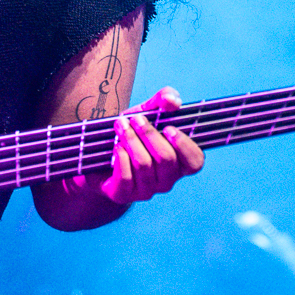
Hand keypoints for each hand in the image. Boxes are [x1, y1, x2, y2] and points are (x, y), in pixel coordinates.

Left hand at [100, 86, 203, 204]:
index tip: (169, 128)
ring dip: (131, 141)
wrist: (99, 155)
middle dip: (149, 135)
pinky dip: (120, 157)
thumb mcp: (146, 111)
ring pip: (144, 165)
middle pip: (166, 159)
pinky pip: (126, 178)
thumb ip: (162, 100)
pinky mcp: (123, 195)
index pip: (195, 162)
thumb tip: (173, 100)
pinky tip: (115, 146)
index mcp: (178, 162)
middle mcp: (166, 180)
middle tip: (135, 119)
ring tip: (120, 125)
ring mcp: (146, 190)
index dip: (185, 146)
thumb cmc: (131, 133)